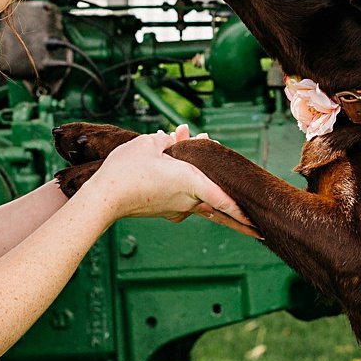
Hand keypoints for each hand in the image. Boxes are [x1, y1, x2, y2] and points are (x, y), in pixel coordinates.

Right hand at [89, 124, 251, 230]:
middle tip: (253, 223)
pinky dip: (189, 187)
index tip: (257, 224)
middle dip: (233, 203)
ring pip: (201, 197)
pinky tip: (177, 167)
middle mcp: (188, 200)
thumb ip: (169, 139)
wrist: (103, 198)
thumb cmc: (126, 170)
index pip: (224, 200)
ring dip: (206, 184)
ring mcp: (177, 209)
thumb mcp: (149, 144)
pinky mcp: (166, 212)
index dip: (242, 212)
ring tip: (196, 151)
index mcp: (190, 182)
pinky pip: (186, 199)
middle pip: (218, 201)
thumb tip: (177, 136)